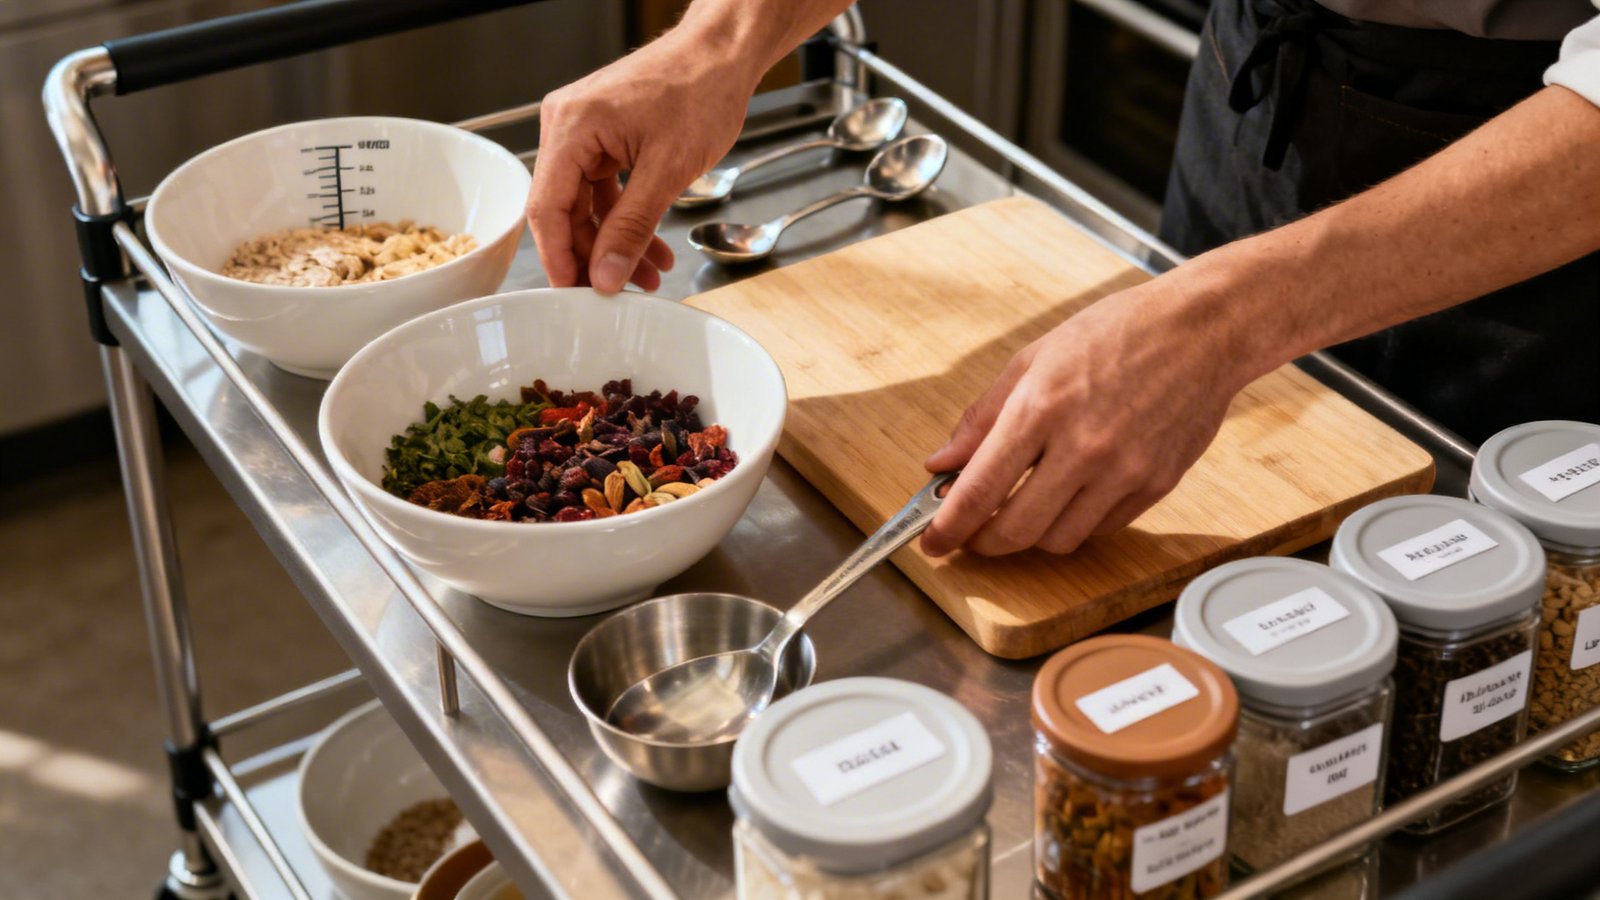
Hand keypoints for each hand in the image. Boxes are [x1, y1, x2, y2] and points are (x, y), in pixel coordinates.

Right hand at [529, 30, 756, 291]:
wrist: (723, 55)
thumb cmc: (700, 90)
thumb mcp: (667, 170)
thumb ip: (632, 227)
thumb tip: (606, 274)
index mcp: (571, 126)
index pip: (547, 206)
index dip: (559, 256)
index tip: (574, 292)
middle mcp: (568, 125)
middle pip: (565, 209)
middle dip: (596, 254)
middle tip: (618, 292)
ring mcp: (585, 131)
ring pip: (589, 204)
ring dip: (617, 242)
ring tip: (648, 275)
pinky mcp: (605, 137)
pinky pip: (606, 189)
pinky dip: (627, 219)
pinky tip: (651, 248)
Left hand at [920, 282, 1245, 556]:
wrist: (1202, 331)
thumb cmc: (1116, 332)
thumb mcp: (1034, 358)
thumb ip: (982, 418)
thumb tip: (942, 463)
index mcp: (1041, 409)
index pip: (979, 491)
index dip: (947, 528)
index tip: (932, 542)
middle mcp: (1082, 448)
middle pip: (1015, 531)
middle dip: (983, 543)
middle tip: (971, 535)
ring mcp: (1123, 472)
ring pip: (1058, 540)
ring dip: (1029, 536)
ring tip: (1021, 510)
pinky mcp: (1155, 486)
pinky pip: (1100, 529)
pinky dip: (1074, 523)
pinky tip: (1068, 497)